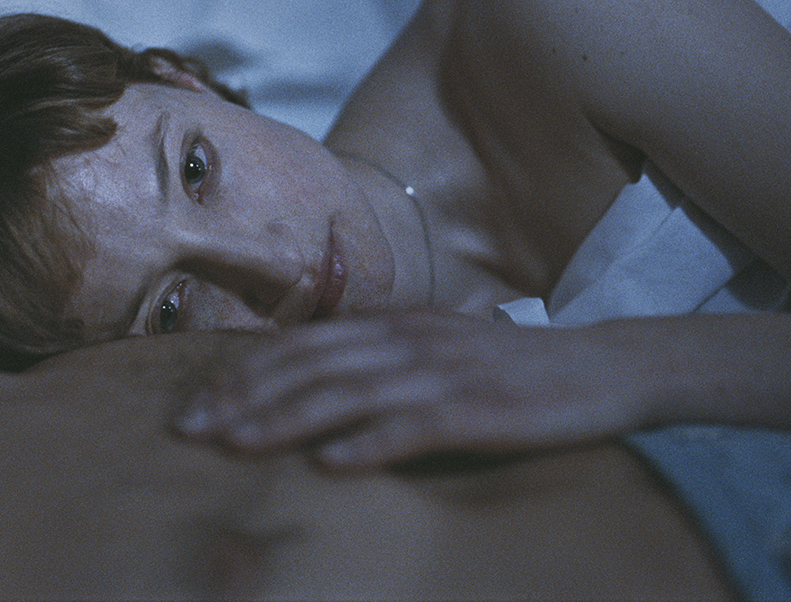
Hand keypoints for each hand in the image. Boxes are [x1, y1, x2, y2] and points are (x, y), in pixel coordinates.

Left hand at [172, 311, 652, 470]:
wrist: (599, 367)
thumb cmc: (508, 366)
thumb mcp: (435, 348)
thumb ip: (378, 356)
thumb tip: (310, 382)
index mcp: (393, 325)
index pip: (300, 345)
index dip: (243, 372)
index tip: (195, 402)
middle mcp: (408, 341)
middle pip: (308, 365)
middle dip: (243, 396)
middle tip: (191, 428)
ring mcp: (442, 372)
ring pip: (347, 392)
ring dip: (285, 418)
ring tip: (236, 444)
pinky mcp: (478, 409)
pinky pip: (413, 427)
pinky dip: (368, 444)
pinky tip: (329, 465)